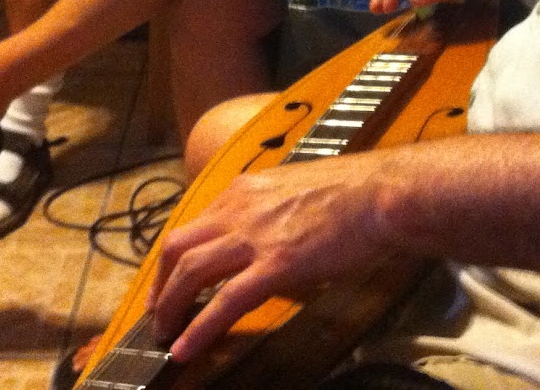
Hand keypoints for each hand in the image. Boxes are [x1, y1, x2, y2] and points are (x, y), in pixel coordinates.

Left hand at [146, 155, 396, 362]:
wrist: (381, 193)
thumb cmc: (353, 193)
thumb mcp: (295, 191)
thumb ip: (270, 212)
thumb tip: (266, 241)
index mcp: (245, 191)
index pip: (193, 225)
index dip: (174, 259)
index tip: (169, 281)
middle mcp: (240, 209)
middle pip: (178, 247)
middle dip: (160, 284)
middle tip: (158, 313)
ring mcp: (255, 236)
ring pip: (190, 272)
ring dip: (170, 306)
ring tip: (163, 334)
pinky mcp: (275, 265)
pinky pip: (225, 301)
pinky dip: (199, 327)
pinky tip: (185, 348)